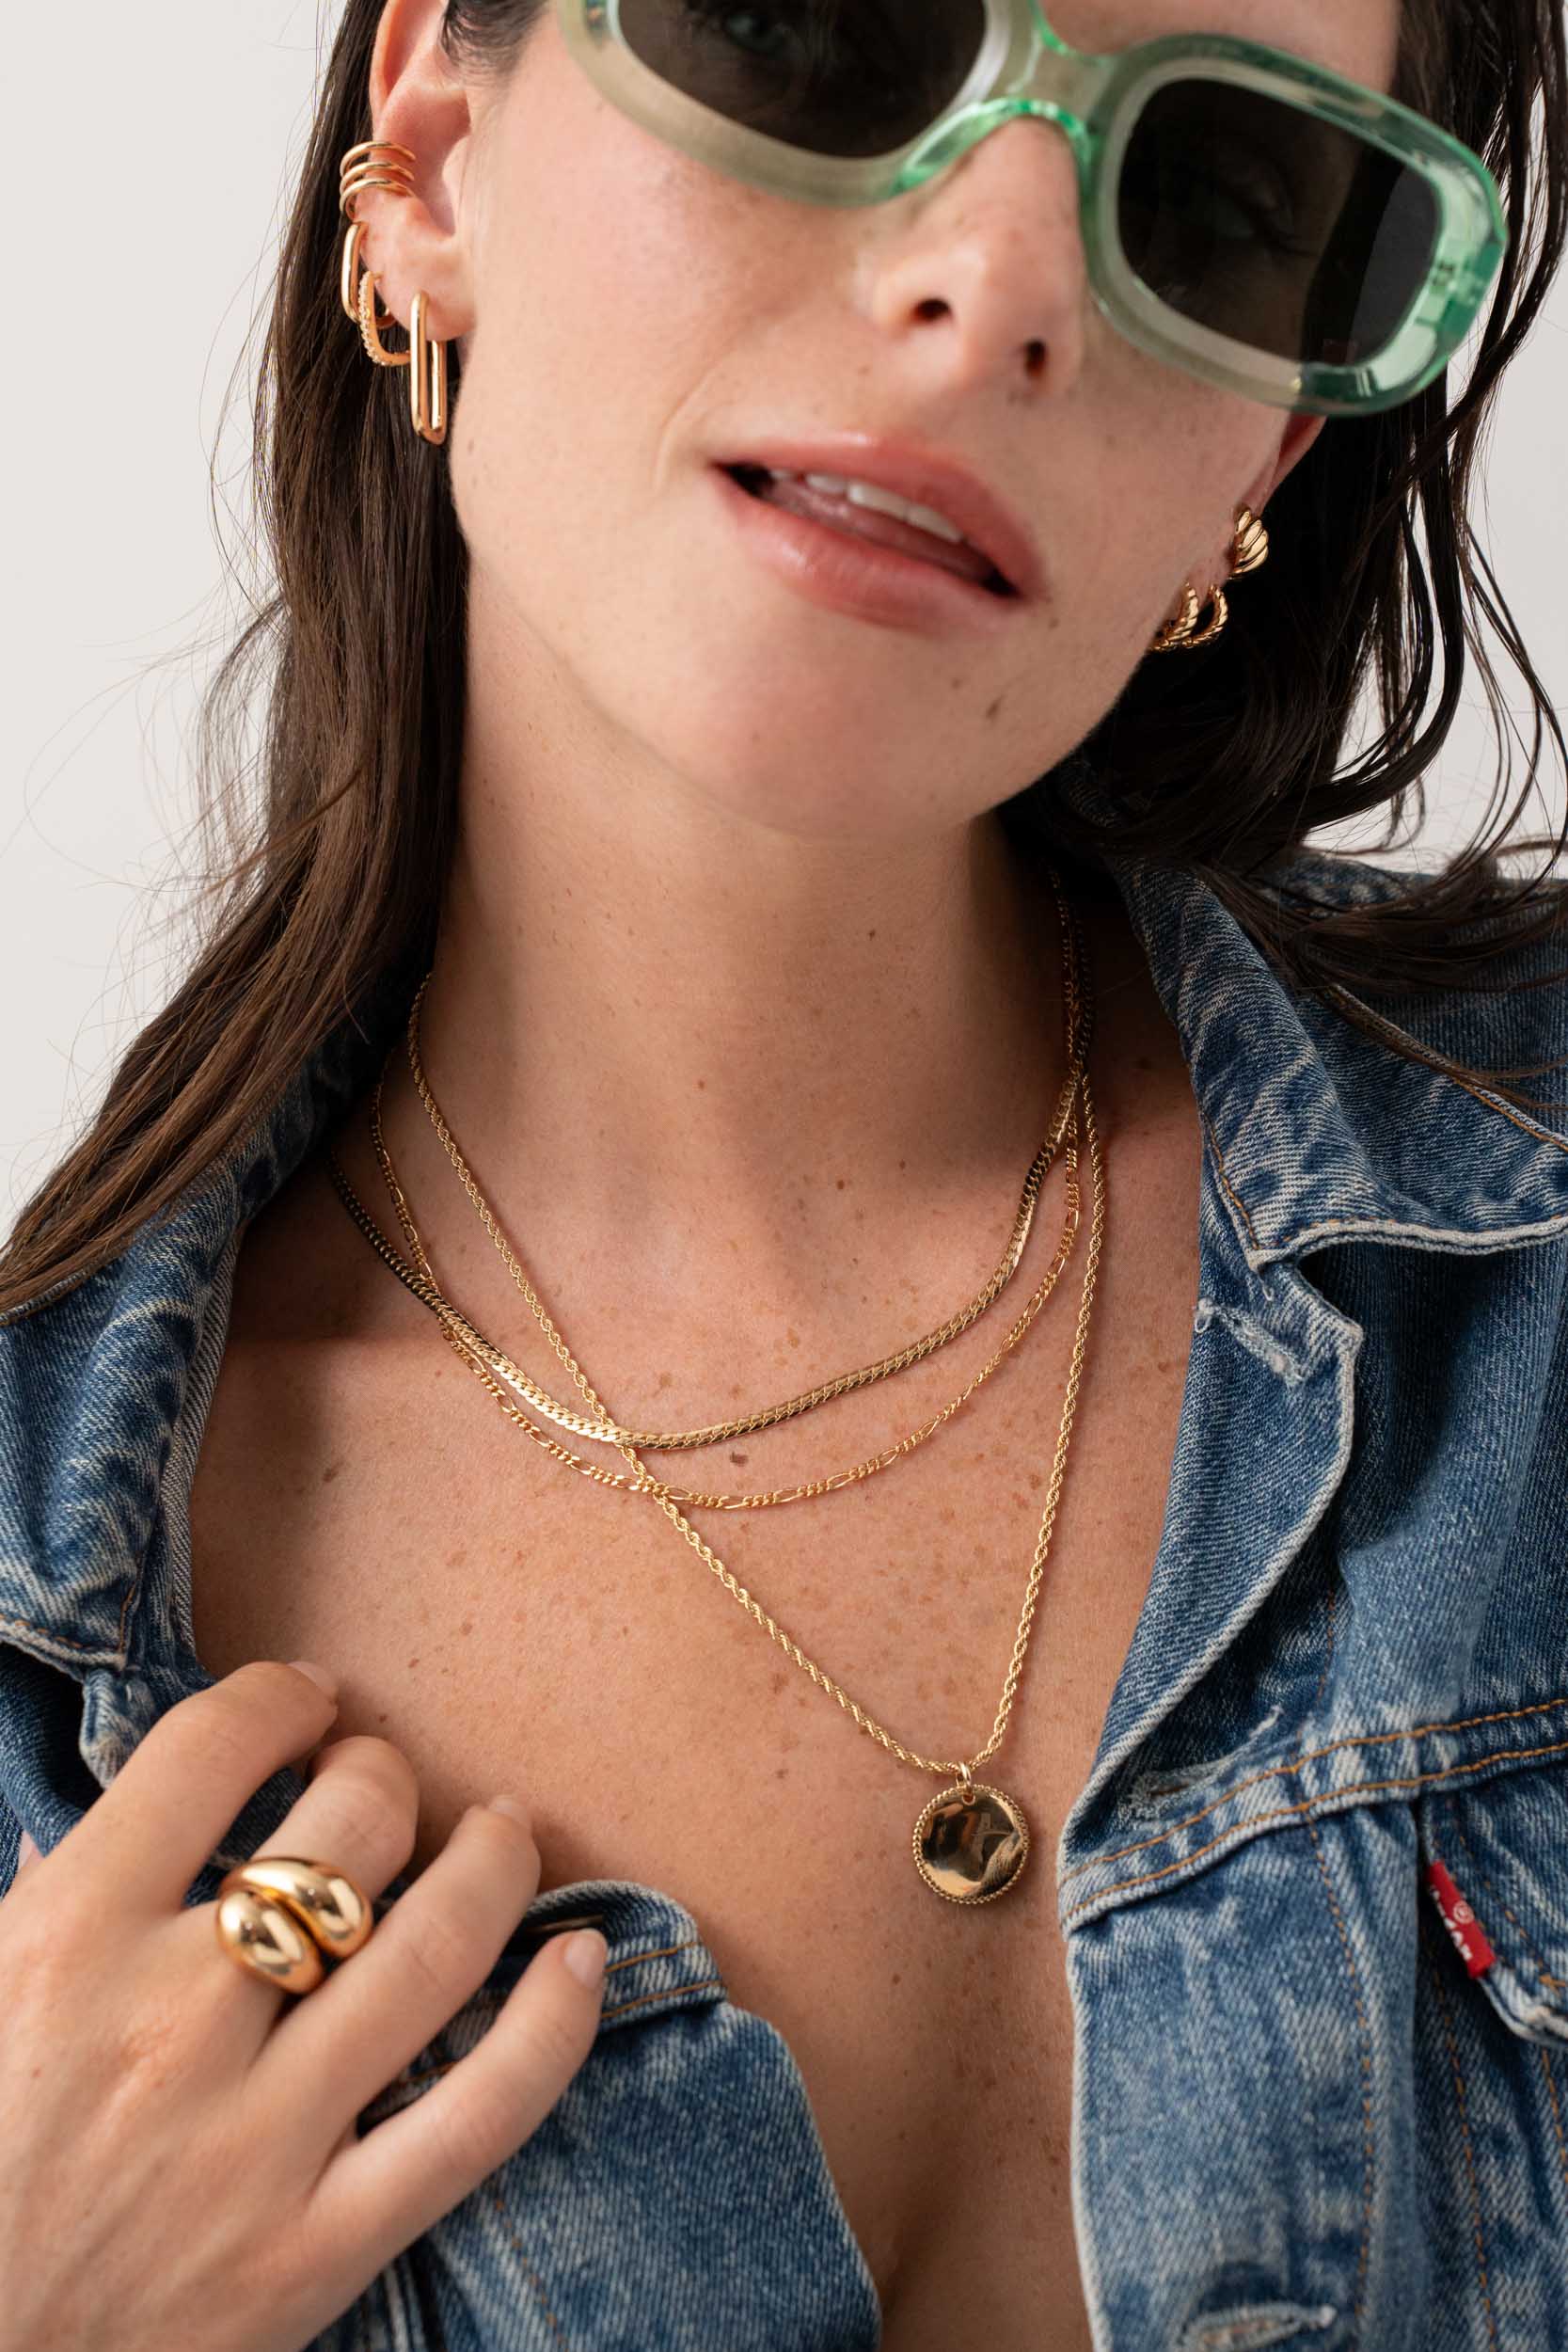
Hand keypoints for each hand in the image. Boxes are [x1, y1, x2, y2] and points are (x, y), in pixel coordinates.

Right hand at [0, 1660, 605, 2351]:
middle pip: (347, 1830)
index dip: (279, 1698)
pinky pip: (477, 2117)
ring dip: (493, 1863)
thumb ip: (49, 1899)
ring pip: (434, 1948)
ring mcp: (256, 2140)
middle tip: (379, 1778)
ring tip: (502, 1829)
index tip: (305, 1700)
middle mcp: (170, 2025)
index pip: (209, 1751)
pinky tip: (582, 1959)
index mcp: (63, 1943)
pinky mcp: (317, 2248)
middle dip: (381, 1772)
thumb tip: (124, 1818)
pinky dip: (553, 2029)